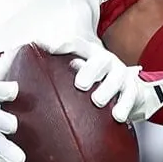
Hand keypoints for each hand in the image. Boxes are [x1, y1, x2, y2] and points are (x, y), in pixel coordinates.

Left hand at [38, 37, 162, 122]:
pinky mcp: (134, 89)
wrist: (131, 92)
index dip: (64, 45)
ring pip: (116, 78)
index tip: (49, 48)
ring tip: (98, 101)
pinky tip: (117, 117)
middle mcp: (106, 61)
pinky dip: (124, 106)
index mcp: (89, 55)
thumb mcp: (79, 76)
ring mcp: (121, 74)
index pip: (76, 45)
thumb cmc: (96, 83)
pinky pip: (131, 96)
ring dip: (107, 89)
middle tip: (81, 85)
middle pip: (99, 60)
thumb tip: (28, 79)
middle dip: (90, 70)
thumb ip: (59, 75)